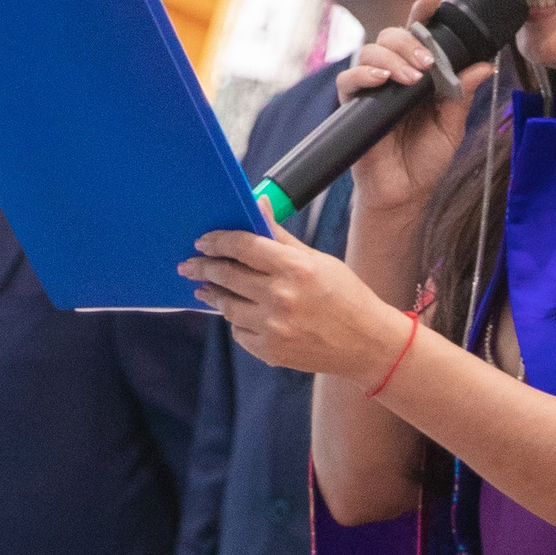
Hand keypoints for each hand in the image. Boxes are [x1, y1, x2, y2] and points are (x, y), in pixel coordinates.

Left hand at [180, 219, 416, 380]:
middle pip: (227, 275)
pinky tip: (241, 315)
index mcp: (294, 268)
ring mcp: (274, 327)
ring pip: (227, 306)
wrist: (366, 343)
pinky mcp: (271, 351)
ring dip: (214, 294)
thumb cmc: (345, 295)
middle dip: (203, 267)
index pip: (242, 245)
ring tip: (206, 289)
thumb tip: (259, 203)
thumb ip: (281, 235)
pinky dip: (238, 322)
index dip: (217, 241)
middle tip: (189, 265)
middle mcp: (281, 297)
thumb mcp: (317, 260)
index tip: (202, 241)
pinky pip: (239, 332)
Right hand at [335, 0, 482, 223]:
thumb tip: (484, 65)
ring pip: (370, 51)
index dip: (422, 13)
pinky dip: (363, 75)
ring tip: (411, 78)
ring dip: (393, 58)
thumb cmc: (426, 159)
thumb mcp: (452, 125)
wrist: (405, 195)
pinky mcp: (352, 106)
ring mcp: (371, 88)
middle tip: (429, 63)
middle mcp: (393, 74)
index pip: (418, 35)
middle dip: (411, 41)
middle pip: (391, 36)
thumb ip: (462, 94)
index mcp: (418, 73)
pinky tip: (381, 80)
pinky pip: (348, 80)